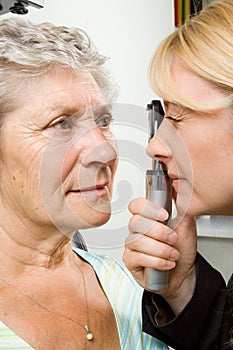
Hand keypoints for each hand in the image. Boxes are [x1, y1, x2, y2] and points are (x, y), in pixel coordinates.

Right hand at [123, 197, 196, 314]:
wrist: (183, 273)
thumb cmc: (182, 249)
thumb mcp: (187, 225)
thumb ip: (182, 206)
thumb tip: (180, 187)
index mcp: (147, 217)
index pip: (136, 205)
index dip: (148, 209)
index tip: (165, 216)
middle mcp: (136, 229)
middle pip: (136, 222)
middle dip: (160, 232)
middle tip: (174, 239)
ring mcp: (131, 244)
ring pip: (138, 241)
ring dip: (160, 249)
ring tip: (173, 254)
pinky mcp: (130, 260)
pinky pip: (137, 257)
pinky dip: (156, 261)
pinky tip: (167, 263)